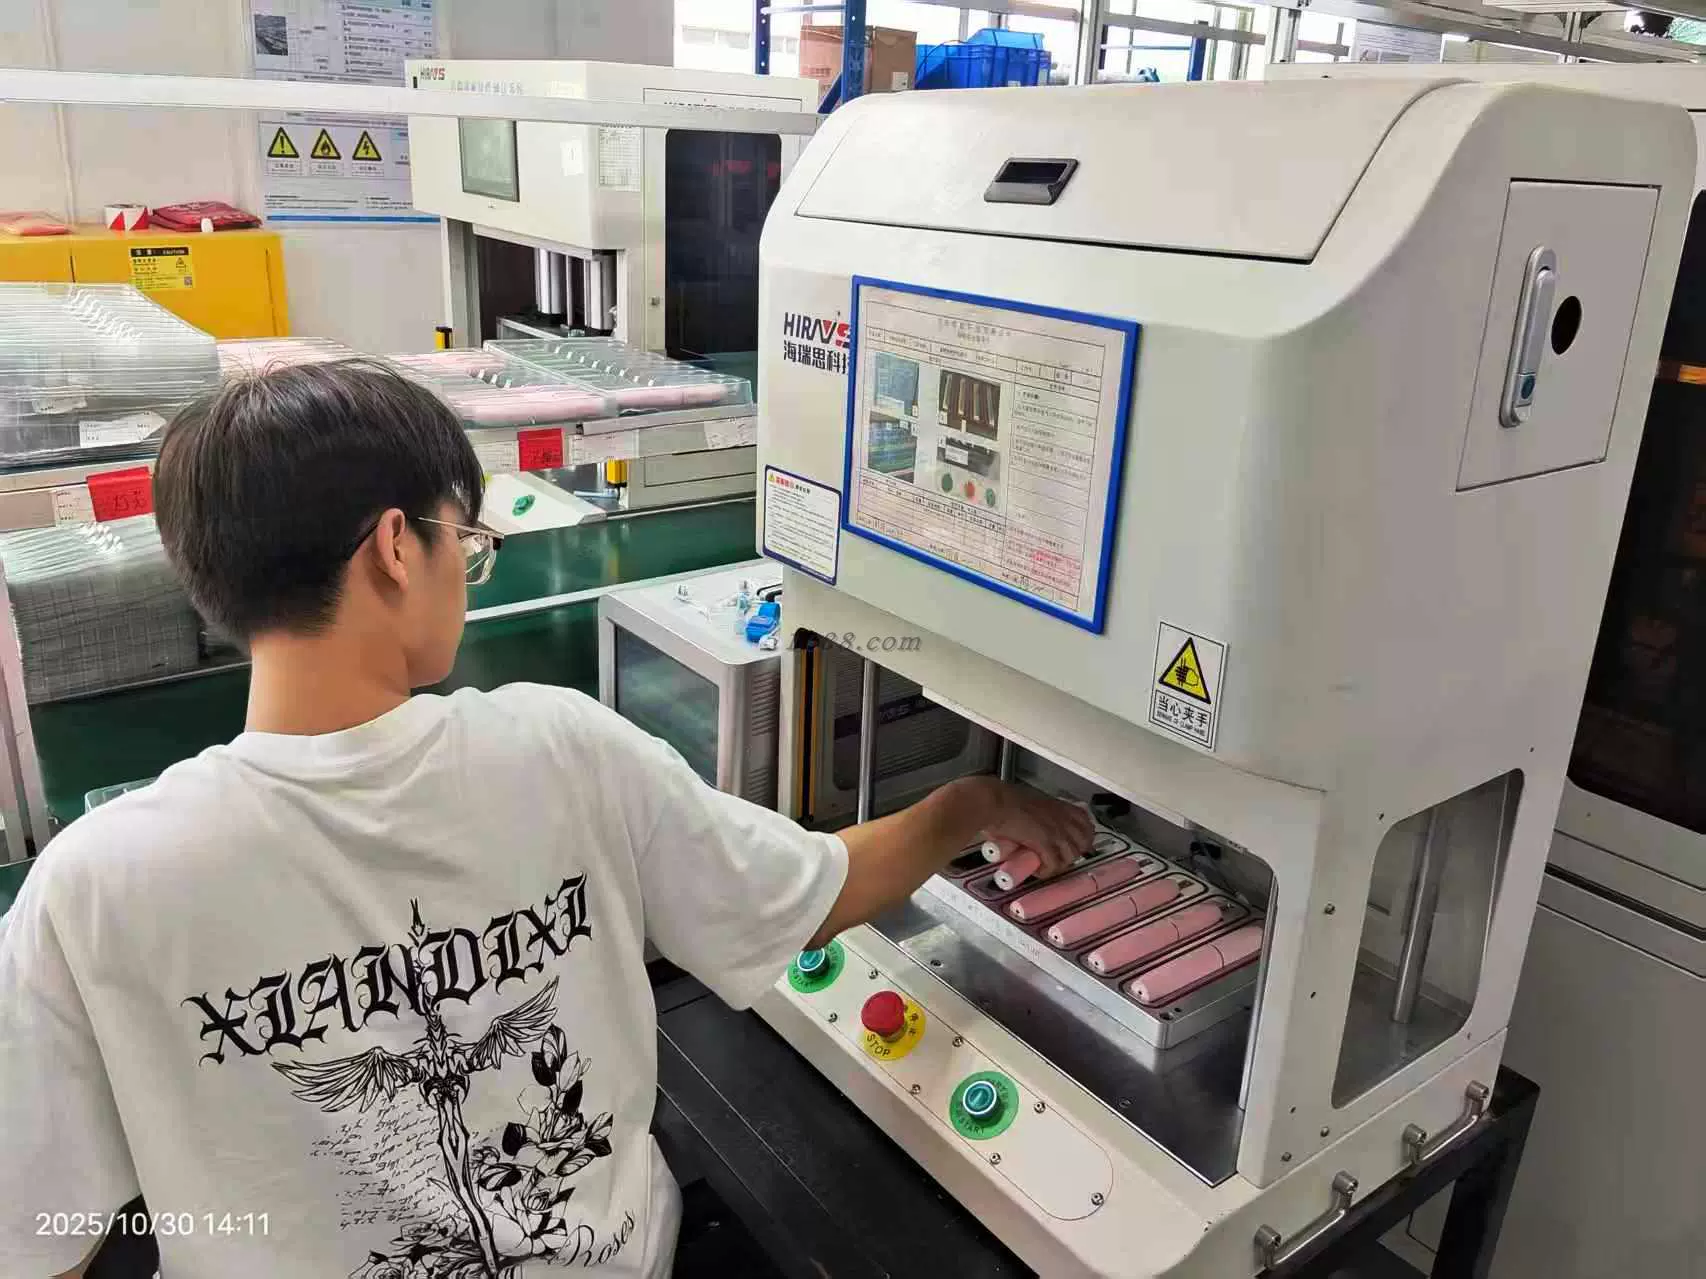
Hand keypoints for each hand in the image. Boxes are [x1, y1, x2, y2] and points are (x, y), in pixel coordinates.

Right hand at [979, 781, 1093, 879]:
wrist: (993, 802)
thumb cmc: (1004, 799)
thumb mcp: (1030, 801)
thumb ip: (1039, 812)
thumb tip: (1035, 822)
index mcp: (1060, 807)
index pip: (1086, 824)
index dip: (1083, 838)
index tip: (1075, 845)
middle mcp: (1062, 819)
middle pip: (1083, 842)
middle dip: (1073, 853)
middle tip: (1058, 858)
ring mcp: (1055, 832)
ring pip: (1071, 856)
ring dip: (1059, 864)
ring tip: (1046, 866)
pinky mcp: (1044, 844)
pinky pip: (1053, 865)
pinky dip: (1046, 871)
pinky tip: (1038, 871)